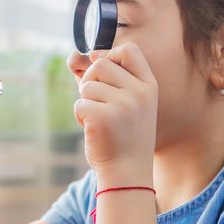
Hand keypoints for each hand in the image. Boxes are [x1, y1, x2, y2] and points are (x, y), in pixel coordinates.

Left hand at [74, 42, 157, 176]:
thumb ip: (105, 79)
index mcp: (148, 87)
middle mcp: (139, 93)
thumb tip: (75, 56)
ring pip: (87, 85)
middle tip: (98, 103)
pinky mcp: (103, 117)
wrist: (127, 173)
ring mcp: (123, 105)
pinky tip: (94, 130)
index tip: (103, 72)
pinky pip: (79, 104)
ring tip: (100, 121)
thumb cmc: (122, 136)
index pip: (130, 50)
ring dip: (86, 102)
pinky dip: (80, 117)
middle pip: (100, 65)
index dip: (110, 55)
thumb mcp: (126, 104)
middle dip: (91, 81)